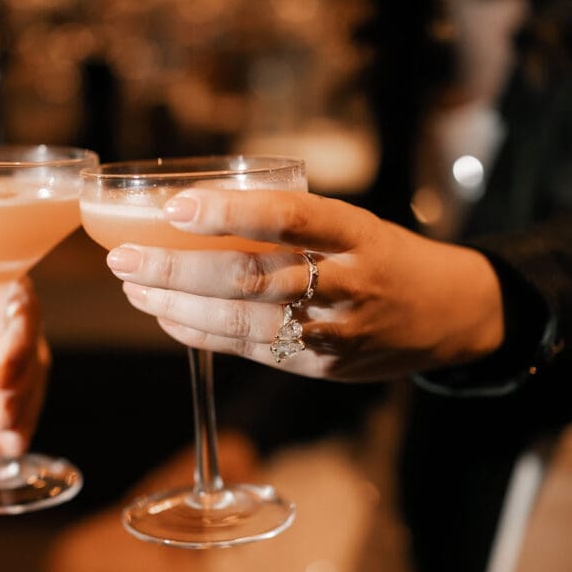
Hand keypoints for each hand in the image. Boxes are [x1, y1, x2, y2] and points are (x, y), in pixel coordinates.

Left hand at [0, 257, 49, 455]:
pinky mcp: (7, 381)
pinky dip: (15, 429)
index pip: (16, 304)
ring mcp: (9, 347)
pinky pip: (22, 405)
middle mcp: (4, 309)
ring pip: (33, 380)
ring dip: (21, 413)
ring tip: (0, 437)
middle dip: (19, 385)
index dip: (14, 340)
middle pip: (31, 345)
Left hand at [105, 189, 504, 381]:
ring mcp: (334, 330)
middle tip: (124, 258)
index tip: (176, 206)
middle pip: (251, 276)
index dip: (230, 213)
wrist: (447, 315)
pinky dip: (201, 333)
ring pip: (243, 320)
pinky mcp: (320, 365)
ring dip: (177, 304)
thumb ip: (291, 224)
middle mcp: (348, 282)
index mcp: (356, 232)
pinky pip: (250, 349)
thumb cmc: (383, 256)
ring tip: (133, 287)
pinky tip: (166, 317)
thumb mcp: (352, 225)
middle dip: (177, 268)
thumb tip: (199, 216)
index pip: (289, 217)